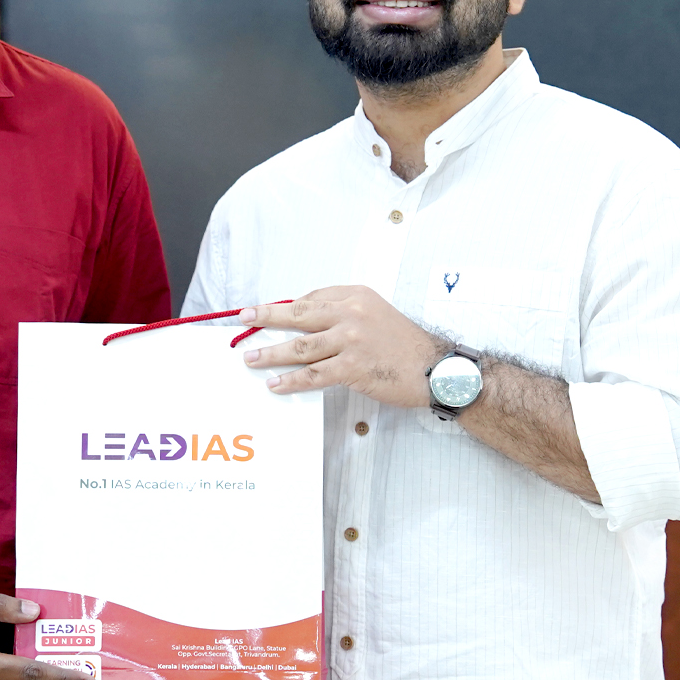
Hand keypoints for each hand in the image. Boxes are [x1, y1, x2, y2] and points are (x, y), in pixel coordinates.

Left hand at [239, 286, 444, 408]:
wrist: (435, 368)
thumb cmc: (404, 344)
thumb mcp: (375, 313)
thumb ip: (344, 313)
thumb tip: (305, 323)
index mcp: (356, 296)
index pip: (311, 299)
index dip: (285, 308)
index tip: (265, 313)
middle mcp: (351, 313)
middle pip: (298, 314)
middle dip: (266, 317)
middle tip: (243, 319)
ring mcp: (351, 340)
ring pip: (300, 347)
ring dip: (270, 353)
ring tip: (250, 358)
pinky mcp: (353, 367)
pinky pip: (314, 375)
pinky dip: (291, 380)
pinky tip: (275, 384)